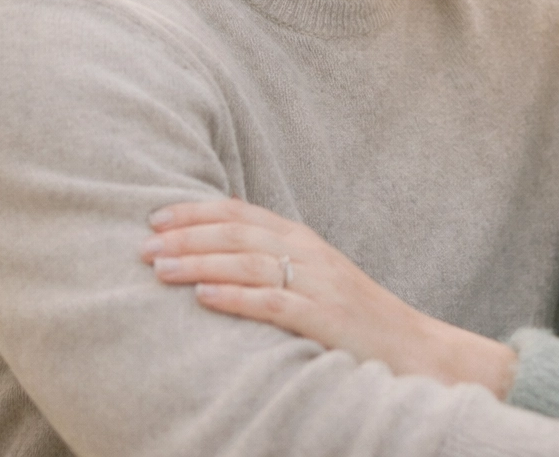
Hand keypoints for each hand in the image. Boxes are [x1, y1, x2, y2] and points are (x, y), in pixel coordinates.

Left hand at [140, 198, 518, 396]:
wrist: (415, 347)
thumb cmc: (356, 318)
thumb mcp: (314, 278)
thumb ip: (274, 262)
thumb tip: (216, 255)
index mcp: (303, 239)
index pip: (241, 213)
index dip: (196, 210)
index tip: (156, 215)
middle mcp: (310, 253)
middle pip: (238, 234)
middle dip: (186, 236)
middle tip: (143, 245)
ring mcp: (319, 285)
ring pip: (248, 263)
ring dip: (199, 263)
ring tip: (159, 268)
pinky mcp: (325, 318)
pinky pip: (274, 303)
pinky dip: (235, 297)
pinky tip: (203, 299)